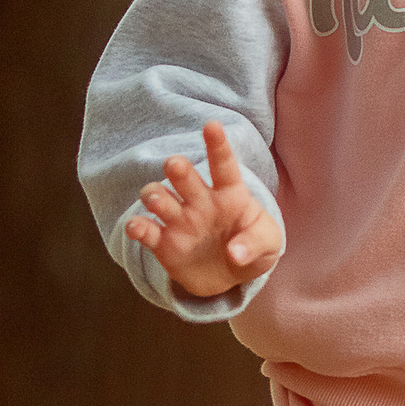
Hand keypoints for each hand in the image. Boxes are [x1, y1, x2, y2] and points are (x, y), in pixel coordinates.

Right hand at [123, 120, 283, 298]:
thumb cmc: (253, 249)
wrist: (232, 279)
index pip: (223, 165)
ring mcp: (180, 219)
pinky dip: (137, 227)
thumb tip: (236, 253)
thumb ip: (256, 244)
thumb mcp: (269, 244)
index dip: (217, 145)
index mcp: (229, 193)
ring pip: (158, 196)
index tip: (212, 126)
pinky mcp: (163, 242)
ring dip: (155, 195)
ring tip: (158, 202)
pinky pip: (146, 230)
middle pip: (183, 175)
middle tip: (174, 166)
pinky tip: (135, 227)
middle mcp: (200, 200)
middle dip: (177, 168)